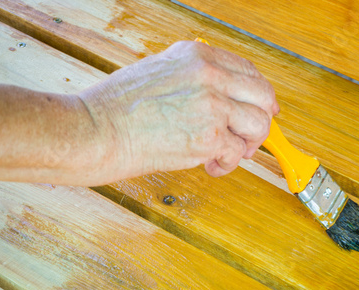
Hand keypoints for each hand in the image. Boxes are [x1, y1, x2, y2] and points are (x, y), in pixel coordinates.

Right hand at [79, 41, 278, 180]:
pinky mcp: (210, 137)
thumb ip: (194, 78)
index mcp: (197, 56)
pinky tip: (210, 165)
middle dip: (261, 119)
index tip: (261, 107)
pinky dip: (228, 164)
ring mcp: (212, 105)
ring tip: (229, 152)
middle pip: (263, 95)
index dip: (259, 93)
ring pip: (259, 125)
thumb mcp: (159, 72)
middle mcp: (210, 75)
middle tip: (249, 136)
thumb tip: (221, 96)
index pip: (248, 70)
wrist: (95, 131)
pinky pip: (237, 153)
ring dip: (248, 143)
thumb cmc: (117, 107)